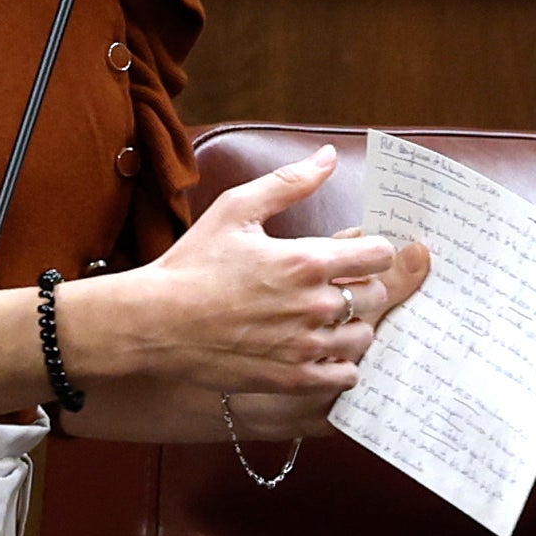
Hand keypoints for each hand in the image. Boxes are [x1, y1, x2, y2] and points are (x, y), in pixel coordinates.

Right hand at [65, 147, 431, 402]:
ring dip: (354, 324)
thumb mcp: (236, 209)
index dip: (373, 251)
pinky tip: (320, 349)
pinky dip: (341, 363)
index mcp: (305, 260)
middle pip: (377, 296)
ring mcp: (305, 347)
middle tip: (339, 283)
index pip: (379, 256)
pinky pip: (346, 377)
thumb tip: (328, 156)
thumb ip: (289, 182)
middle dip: (364, 285)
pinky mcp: (294, 379)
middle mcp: (313, 305)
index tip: (357, 252)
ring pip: (365, 337)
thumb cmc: (193, 263)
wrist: (156, 323)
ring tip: (329, 317)